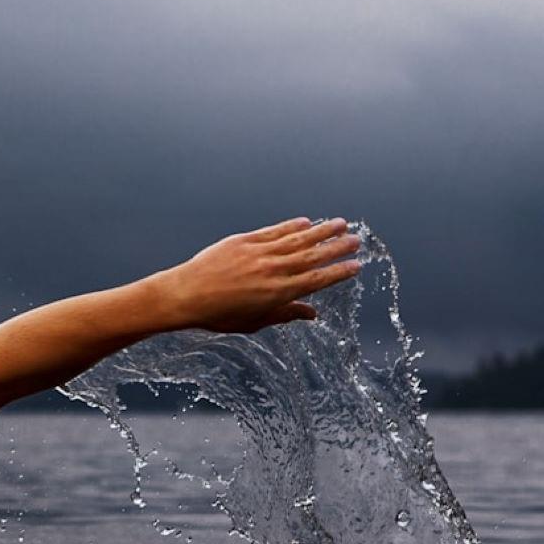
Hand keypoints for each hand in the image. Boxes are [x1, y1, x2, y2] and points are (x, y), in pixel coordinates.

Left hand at [151, 218, 361, 333]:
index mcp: (277, 294)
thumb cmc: (218, 315)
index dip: (338, 272)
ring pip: (297, 239)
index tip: (356, 266)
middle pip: (312, 256)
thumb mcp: (255, 322)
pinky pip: (274, 231)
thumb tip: (312, 314)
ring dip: (321, 231)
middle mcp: (272, 271)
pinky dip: (291, 226)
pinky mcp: (245, 241)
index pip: (316, 281)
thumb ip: (285, 315)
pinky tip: (306, 221)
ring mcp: (259, 253)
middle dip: (337, 248)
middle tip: (357, 240)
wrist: (186, 295)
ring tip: (341, 223)